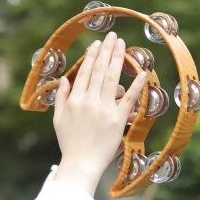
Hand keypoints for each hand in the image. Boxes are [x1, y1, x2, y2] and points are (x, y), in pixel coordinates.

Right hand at [53, 32, 145, 195]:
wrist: (81, 163)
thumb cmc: (69, 142)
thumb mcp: (58, 118)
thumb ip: (60, 97)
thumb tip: (63, 79)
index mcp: (74, 100)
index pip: (84, 72)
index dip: (92, 55)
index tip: (97, 43)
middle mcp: (89, 101)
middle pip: (99, 70)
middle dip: (106, 50)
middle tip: (112, 35)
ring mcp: (104, 109)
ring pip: (111, 79)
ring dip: (117, 59)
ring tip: (121, 44)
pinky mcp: (117, 120)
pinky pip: (129, 100)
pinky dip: (136, 85)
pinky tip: (142, 72)